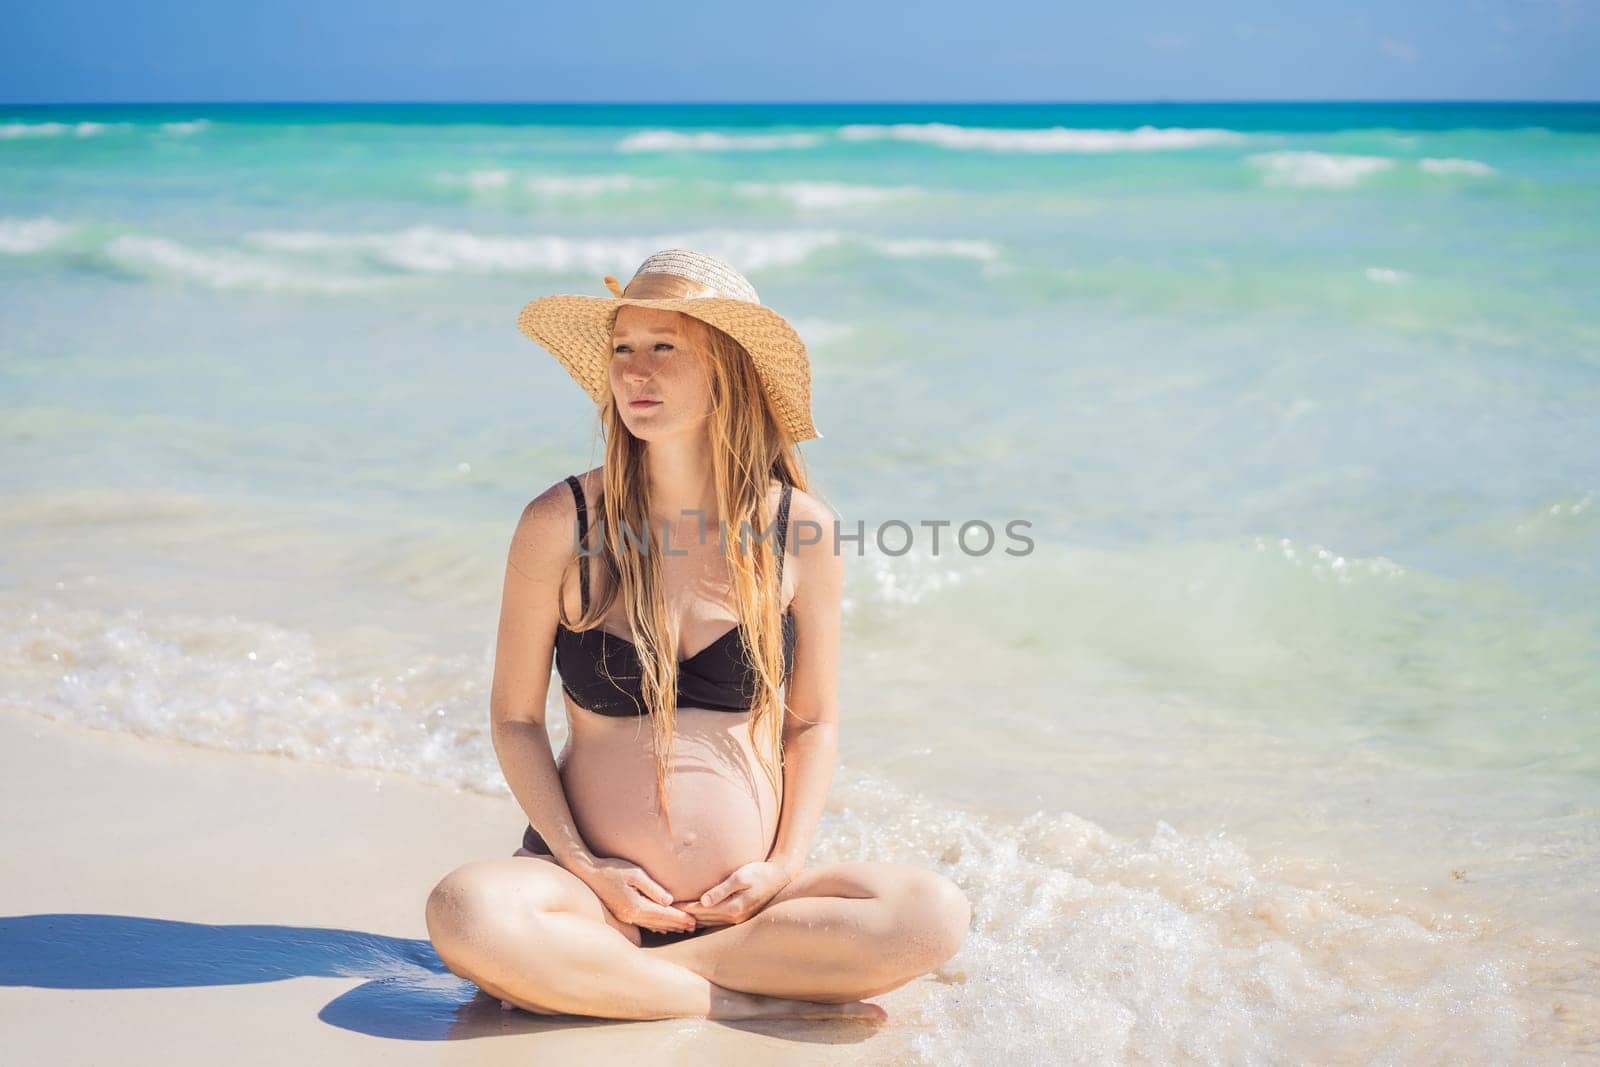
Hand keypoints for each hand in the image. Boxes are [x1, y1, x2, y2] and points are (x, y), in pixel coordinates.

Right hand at [579, 856, 697, 933]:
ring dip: (668, 927)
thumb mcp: (635, 874)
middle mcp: (631, 916)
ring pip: (652, 925)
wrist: (588, 873)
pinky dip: (656, 926)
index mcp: (636, 906)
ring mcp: (625, 917)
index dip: (680, 918)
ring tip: (682, 929)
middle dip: (677, 925)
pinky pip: (643, 923)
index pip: (663, 915)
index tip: (694, 921)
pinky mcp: (622, 914)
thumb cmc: (613, 869)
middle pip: (659, 923)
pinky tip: (663, 928)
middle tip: (694, 927)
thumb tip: (669, 901)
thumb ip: (653, 888)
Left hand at [678, 860, 794, 926]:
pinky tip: (693, 918)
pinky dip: (702, 920)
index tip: (668, 904)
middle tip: (664, 913)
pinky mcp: (739, 917)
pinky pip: (715, 922)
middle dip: (684, 916)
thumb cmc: (760, 872)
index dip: (684, 907)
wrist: (780, 876)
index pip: (701, 910)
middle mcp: (734, 918)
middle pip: (702, 919)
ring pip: (708, 923)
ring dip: (692, 920)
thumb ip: (722, 889)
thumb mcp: (741, 877)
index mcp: (734, 908)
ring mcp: (737, 920)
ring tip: (674, 917)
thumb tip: (704, 901)